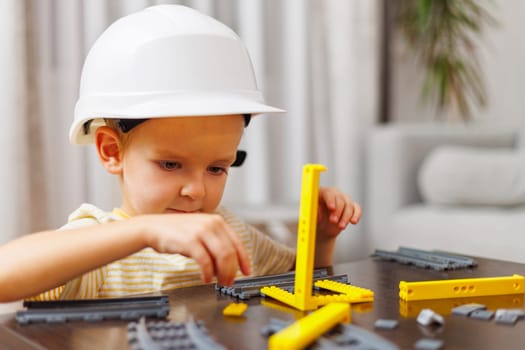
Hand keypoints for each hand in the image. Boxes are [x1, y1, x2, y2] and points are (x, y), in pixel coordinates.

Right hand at [135, 213, 250, 285]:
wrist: (152, 227)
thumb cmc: (176, 233)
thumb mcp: (200, 232)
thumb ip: (214, 243)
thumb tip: (226, 266)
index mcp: (217, 221)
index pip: (237, 243)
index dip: (244, 260)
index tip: (247, 272)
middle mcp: (212, 224)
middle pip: (231, 252)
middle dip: (232, 271)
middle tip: (229, 282)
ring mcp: (201, 231)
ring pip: (222, 256)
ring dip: (223, 273)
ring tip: (219, 282)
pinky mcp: (190, 241)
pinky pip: (205, 261)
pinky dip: (208, 273)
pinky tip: (206, 279)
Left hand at [316, 187, 361, 238]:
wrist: (321, 228)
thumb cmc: (313, 220)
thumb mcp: (310, 217)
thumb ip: (313, 214)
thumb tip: (318, 215)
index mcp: (322, 193)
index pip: (328, 193)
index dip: (330, 200)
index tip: (331, 208)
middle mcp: (334, 194)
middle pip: (339, 199)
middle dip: (338, 211)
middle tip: (333, 221)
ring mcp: (343, 200)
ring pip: (349, 205)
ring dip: (345, 217)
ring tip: (340, 227)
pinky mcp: (351, 207)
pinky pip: (357, 208)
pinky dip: (356, 215)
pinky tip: (353, 222)